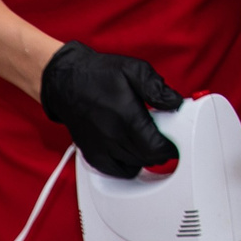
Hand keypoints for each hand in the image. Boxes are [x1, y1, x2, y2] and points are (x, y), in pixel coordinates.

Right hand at [38, 43, 183, 176]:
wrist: (65, 83)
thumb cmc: (98, 75)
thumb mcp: (133, 69)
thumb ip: (156, 87)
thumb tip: (174, 102)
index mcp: (126, 117)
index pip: (156, 147)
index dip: (170, 147)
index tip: (174, 140)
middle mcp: (113, 136)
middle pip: (148, 158)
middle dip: (161, 151)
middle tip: (164, 137)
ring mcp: (101, 148)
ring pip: (135, 165)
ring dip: (146, 157)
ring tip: (147, 140)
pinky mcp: (93, 155)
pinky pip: (117, 171)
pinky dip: (129, 165)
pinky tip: (131, 151)